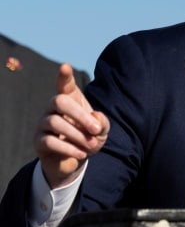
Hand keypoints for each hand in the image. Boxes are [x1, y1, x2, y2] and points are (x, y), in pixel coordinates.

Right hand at [34, 63, 109, 188]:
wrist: (75, 160)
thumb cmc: (89, 138)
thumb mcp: (101, 131)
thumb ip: (102, 122)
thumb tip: (96, 118)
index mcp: (70, 100)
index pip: (64, 84)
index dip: (64, 76)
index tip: (65, 66)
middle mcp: (53, 107)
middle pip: (59, 101)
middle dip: (80, 115)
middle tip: (96, 129)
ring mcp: (43, 123)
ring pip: (55, 122)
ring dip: (77, 135)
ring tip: (91, 145)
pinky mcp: (38, 140)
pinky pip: (49, 141)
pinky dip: (68, 148)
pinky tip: (82, 154)